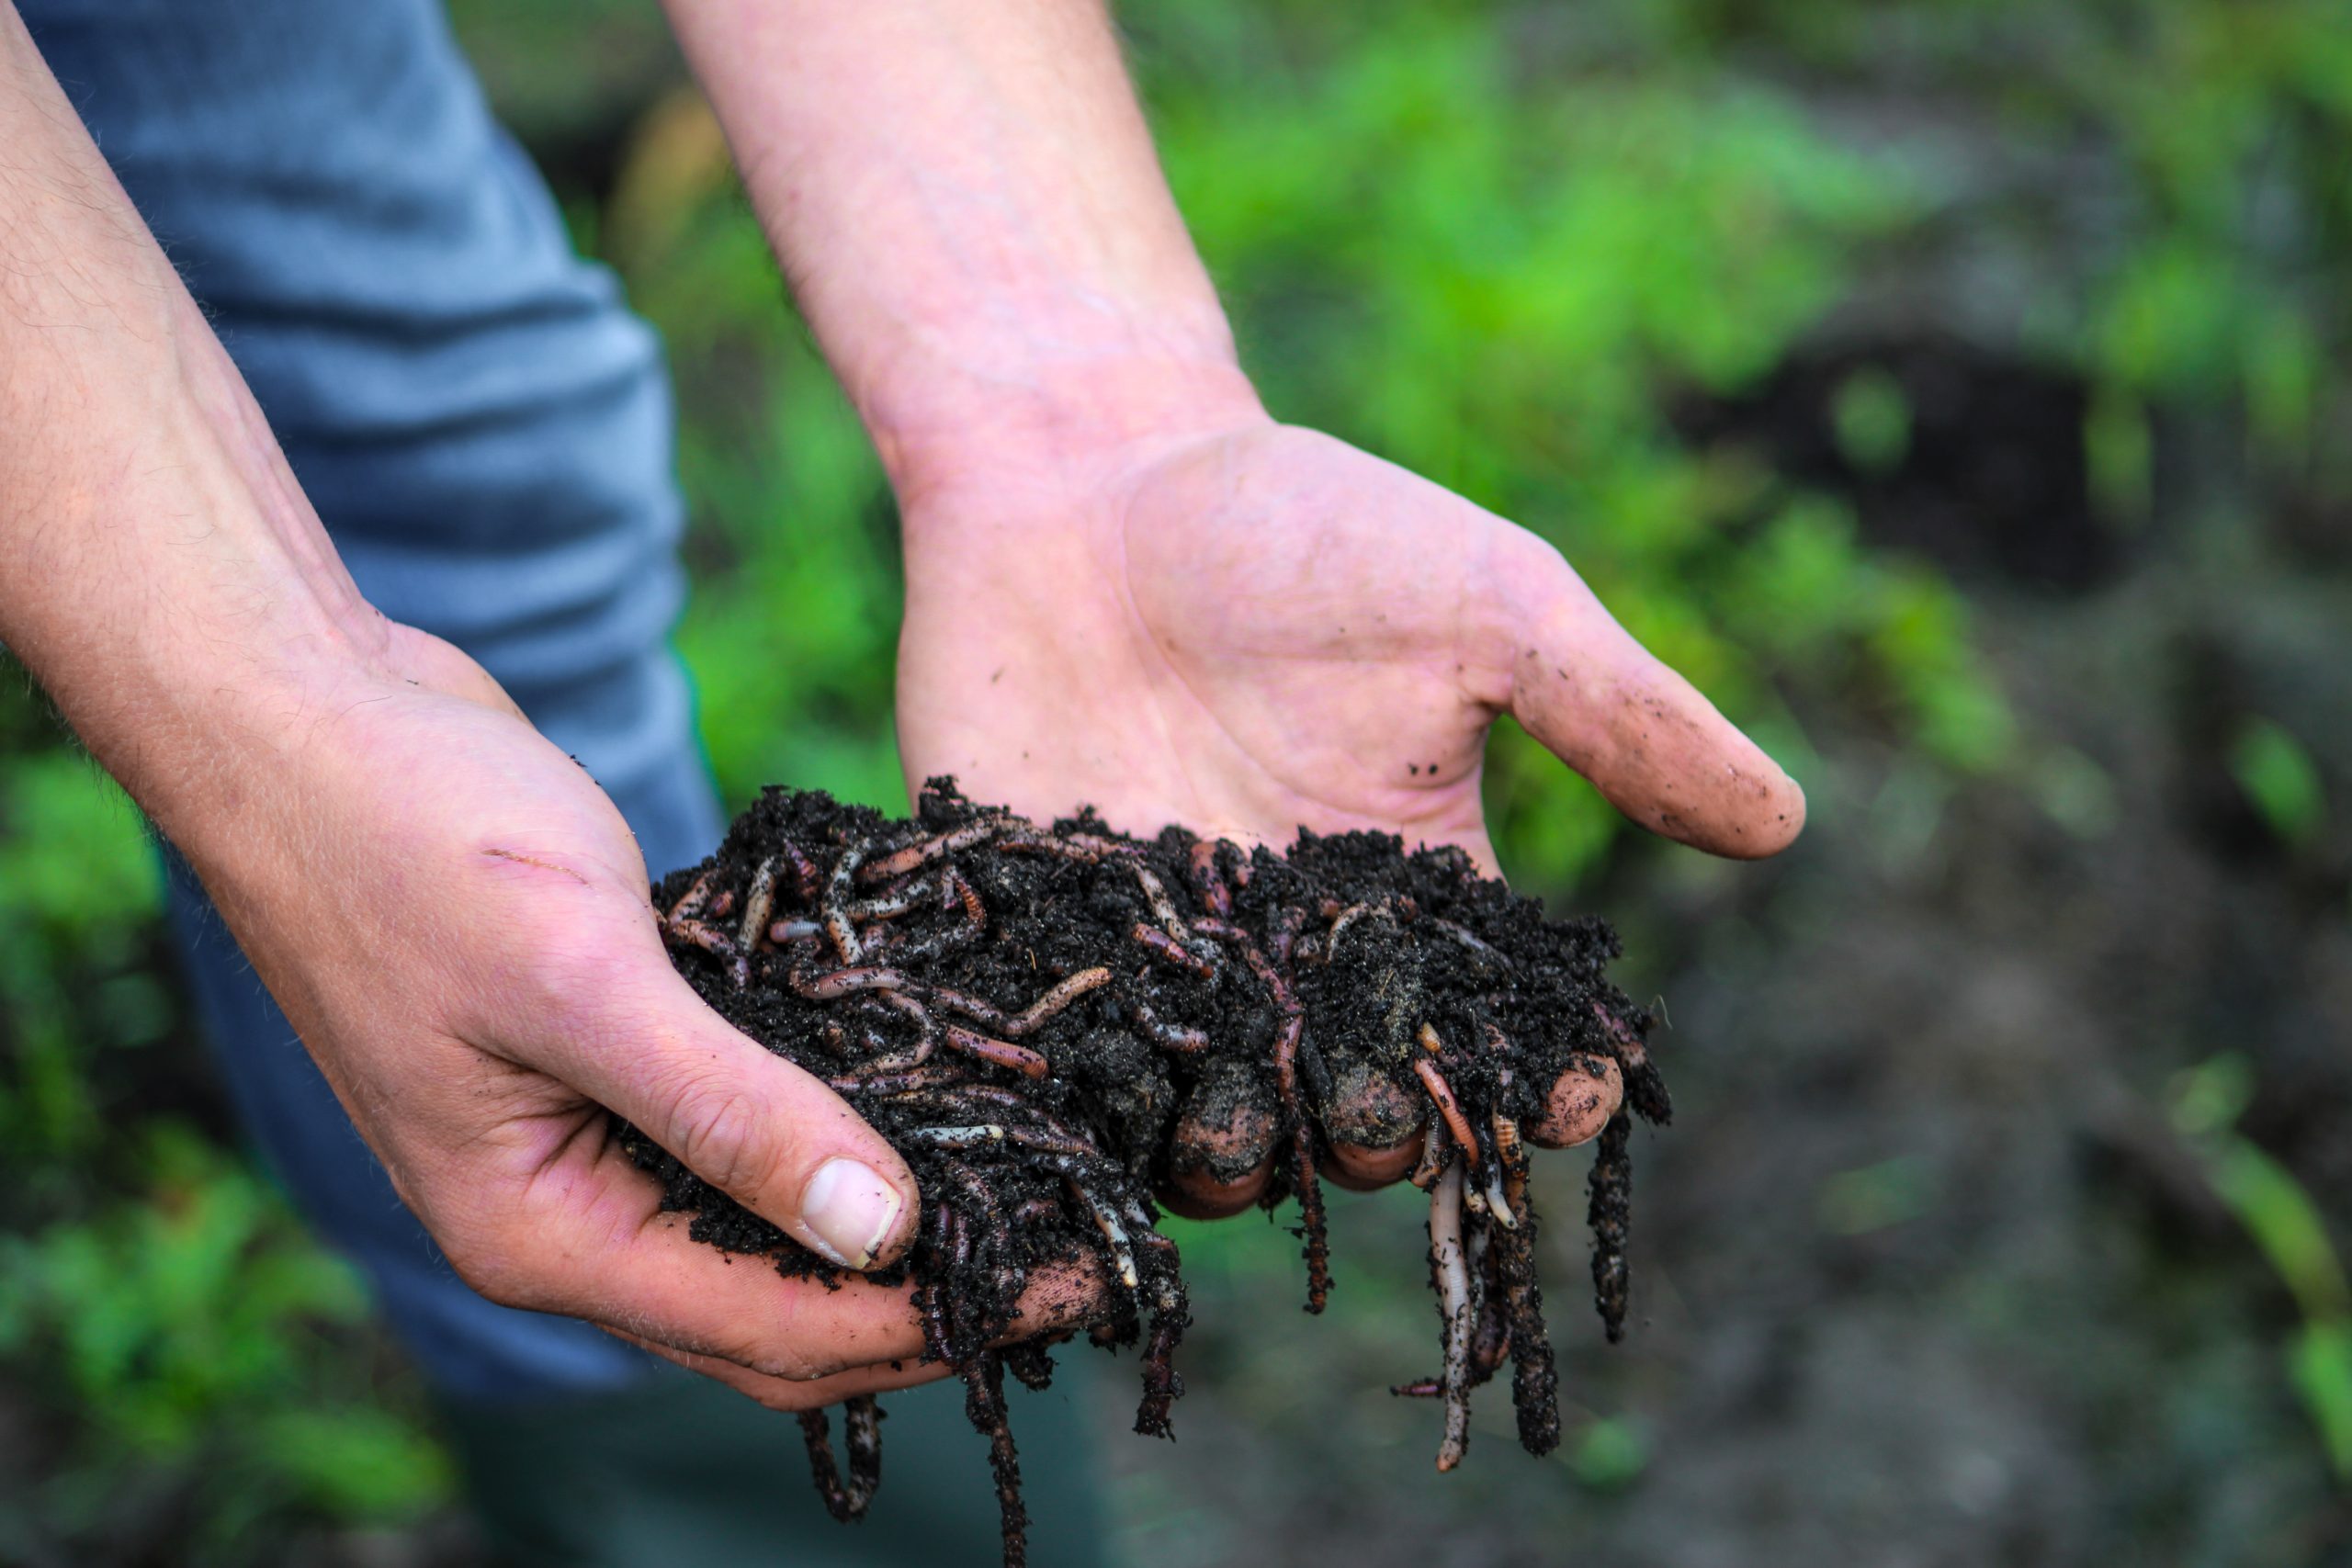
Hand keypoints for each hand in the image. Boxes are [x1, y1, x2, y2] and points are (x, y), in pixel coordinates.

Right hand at [180, 626, 1090, 1409]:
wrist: (303, 717)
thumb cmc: (410, 839)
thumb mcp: (582, 978)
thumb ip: (731, 1112)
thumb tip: (884, 1233)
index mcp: (543, 1231)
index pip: (773, 1330)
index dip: (931, 1319)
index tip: (1074, 1274)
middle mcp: (566, 1213)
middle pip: (779, 1311)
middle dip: (927, 1298)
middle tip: (1074, 1249)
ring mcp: (585, 1139)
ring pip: (769, 1227)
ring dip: (892, 1222)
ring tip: (1031, 1184)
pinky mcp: (611, 1060)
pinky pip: (746, 1132)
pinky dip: (836, 1132)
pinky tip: (933, 1094)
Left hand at [895, 414, 1804, 1208]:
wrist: (1081, 475)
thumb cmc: (1298, 529)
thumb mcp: (1483, 603)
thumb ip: (1614, 712)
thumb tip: (1785, 820)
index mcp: (1420, 893)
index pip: (1505, 1029)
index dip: (1549, 1082)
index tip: (1566, 1096)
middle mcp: (1301, 955)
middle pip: (1358, 1098)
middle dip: (1378, 1129)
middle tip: (1368, 1111)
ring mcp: (1169, 965)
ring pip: (1216, 1118)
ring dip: (1233, 1150)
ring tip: (1230, 1138)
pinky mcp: (1048, 956)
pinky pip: (1074, 1073)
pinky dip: (1088, 1116)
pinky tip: (1091, 1122)